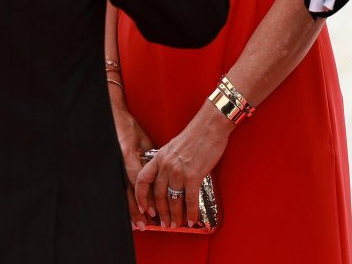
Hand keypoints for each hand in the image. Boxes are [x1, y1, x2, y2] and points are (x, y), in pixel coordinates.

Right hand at [109, 98, 153, 229]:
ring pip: (124, 193)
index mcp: (128, 155)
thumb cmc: (128, 127)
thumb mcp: (143, 139)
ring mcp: (115, 167)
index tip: (154, 210)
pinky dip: (127, 201)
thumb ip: (151, 156)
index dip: (147, 197)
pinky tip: (130, 212)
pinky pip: (121, 188)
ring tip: (138, 223)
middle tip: (147, 223)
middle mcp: (120, 164)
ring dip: (132, 209)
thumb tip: (163, 172)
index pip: (138, 180)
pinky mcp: (113, 169)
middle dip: (138, 210)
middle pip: (130, 192)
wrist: (112, 118)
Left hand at [134, 102, 230, 228]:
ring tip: (176, 224)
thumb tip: (168, 178)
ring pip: (173, 200)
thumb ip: (167, 162)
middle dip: (161, 212)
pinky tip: (191, 220)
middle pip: (158, 195)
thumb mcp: (173, 147)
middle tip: (164, 222)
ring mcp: (179, 172)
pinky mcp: (193, 176)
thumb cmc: (195, 135)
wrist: (210, 126)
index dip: (141, 196)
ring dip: (175, 216)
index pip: (142, 179)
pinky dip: (190, 213)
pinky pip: (189, 200)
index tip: (143, 208)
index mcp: (159, 157)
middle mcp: (166, 165)